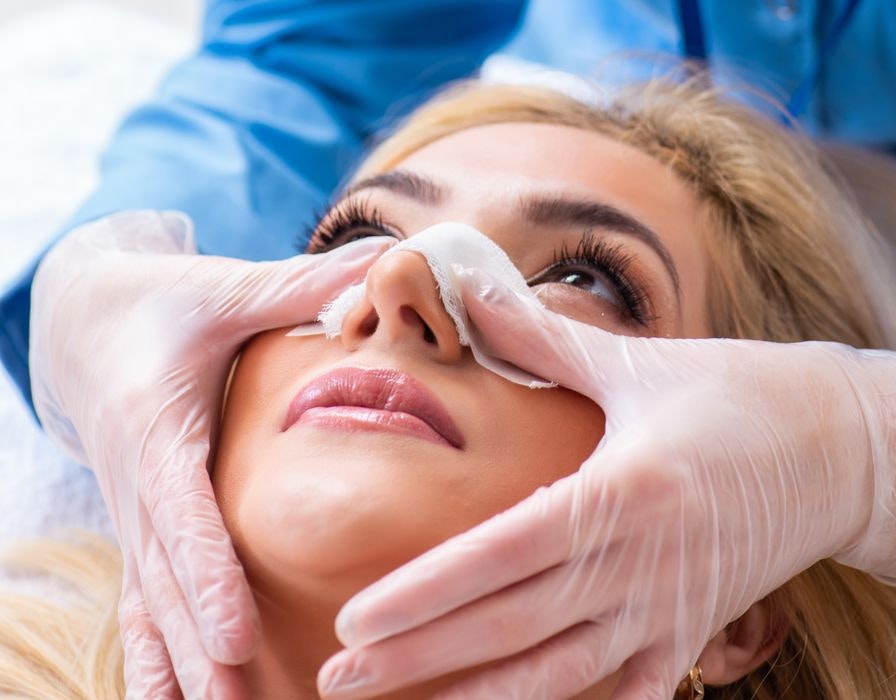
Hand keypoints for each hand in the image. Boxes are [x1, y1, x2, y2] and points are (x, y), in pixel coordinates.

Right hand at [29, 210, 388, 697]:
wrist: (85, 319)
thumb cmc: (164, 304)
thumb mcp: (226, 290)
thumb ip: (303, 287)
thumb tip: (386, 264)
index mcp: (160, 427)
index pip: (183, 514)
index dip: (208, 576)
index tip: (236, 636)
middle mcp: (138, 482)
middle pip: (167, 579)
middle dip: (199, 647)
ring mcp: (134, 512)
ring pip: (150, 602)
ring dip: (177, 666)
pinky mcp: (143, 525)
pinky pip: (144, 600)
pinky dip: (156, 654)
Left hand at [317, 267, 895, 698]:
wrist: (843, 447)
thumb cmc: (737, 393)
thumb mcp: (637, 363)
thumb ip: (541, 338)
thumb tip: (463, 288)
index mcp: (622, 491)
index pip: (501, 555)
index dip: (424, 595)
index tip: (355, 621)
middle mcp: (642, 564)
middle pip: (512, 627)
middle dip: (420, 659)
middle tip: (339, 677)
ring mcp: (671, 610)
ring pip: (561, 675)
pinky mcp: (695, 632)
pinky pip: (631, 692)